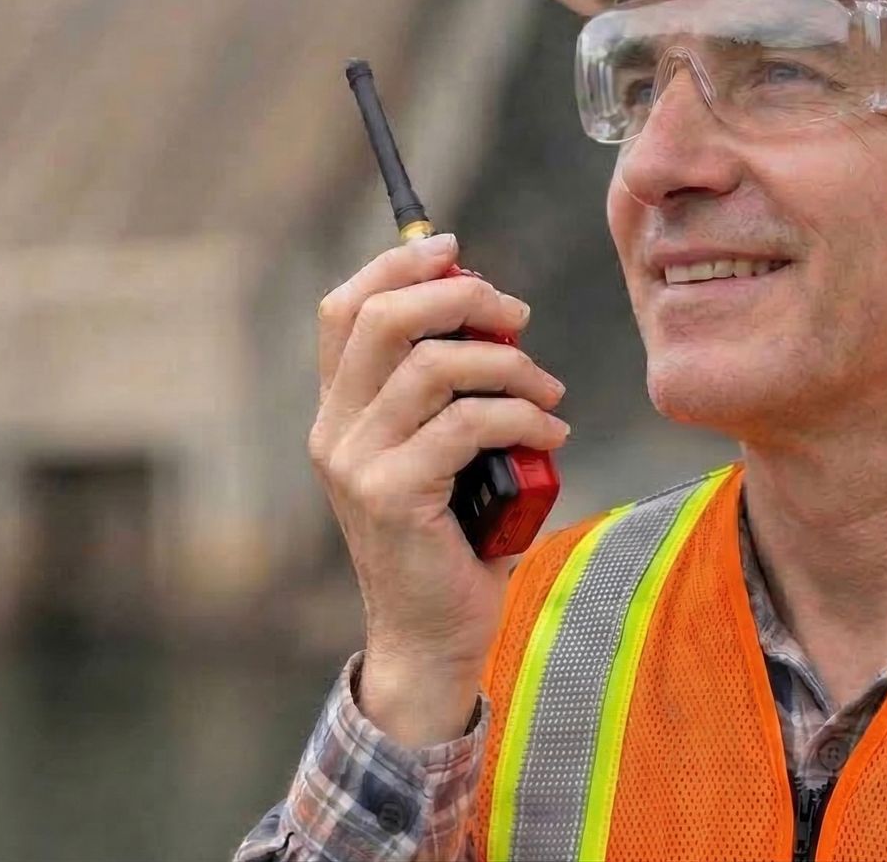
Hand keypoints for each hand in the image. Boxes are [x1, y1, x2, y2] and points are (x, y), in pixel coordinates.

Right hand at [310, 233, 568, 746]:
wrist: (431, 634)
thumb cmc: (451, 537)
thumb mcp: (440, 449)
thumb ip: (446, 389)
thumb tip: (490, 309)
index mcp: (338, 411)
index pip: (344, 309)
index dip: (396, 266)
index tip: (453, 251)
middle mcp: (334, 431)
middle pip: (384, 320)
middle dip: (462, 300)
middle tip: (517, 316)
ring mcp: (357, 464)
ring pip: (434, 368)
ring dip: (507, 366)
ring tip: (547, 392)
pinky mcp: (393, 496)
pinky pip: (467, 425)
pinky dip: (523, 418)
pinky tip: (551, 433)